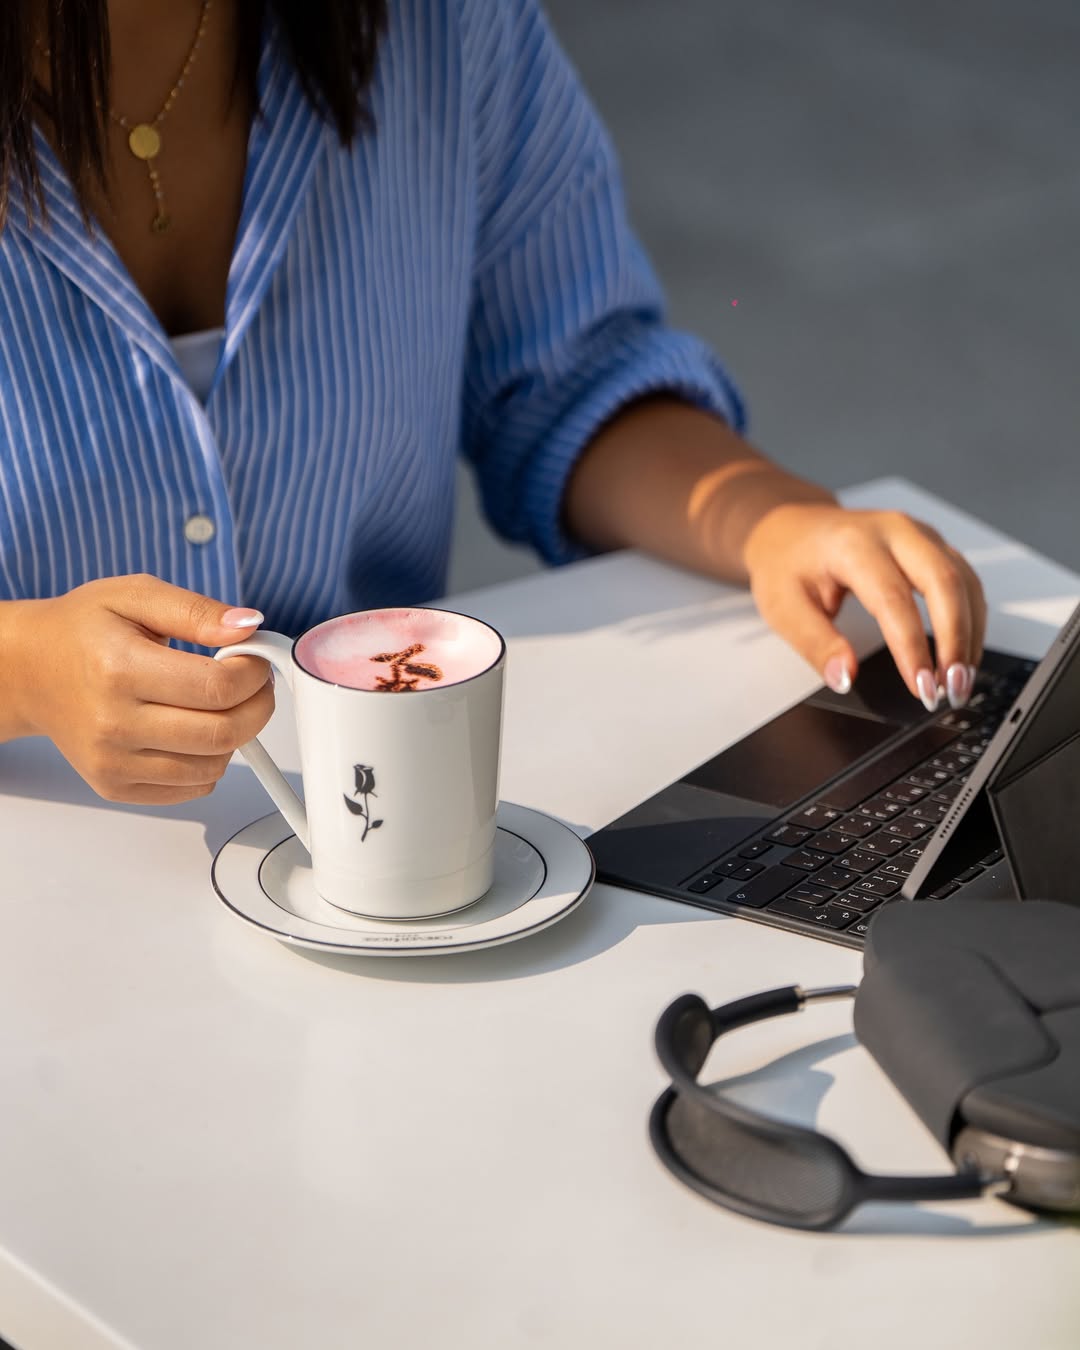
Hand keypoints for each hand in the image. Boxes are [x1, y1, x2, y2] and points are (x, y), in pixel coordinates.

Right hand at [0, 574, 273, 802]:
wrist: (31, 671)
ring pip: (213, 766)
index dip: (254, 674)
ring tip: (219, 705)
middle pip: (222, 733)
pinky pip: (192, 788)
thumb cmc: (81, 632)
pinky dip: (210, 762)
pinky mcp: (115, 786)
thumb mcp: (135, 596)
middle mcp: (113, 722)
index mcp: (120, 668)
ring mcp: (112, 762)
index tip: (255, 660)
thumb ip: (196, 611)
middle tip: (255, 685)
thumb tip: (248, 625)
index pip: (217, 687)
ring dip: (236, 736)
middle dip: (258, 706)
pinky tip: (194, 730)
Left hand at [743, 504, 986, 709]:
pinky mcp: (932, 546)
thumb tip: (845, 678)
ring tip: (959, 682)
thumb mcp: (783, 607)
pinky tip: (961, 655)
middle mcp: (893, 531)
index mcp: (853, 544)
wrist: (793, 528)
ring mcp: (918, 535)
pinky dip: (970, 620)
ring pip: (964, 581)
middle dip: (956, 641)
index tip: (921, 688)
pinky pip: (965, 581)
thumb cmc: (787, 564)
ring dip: (969, 634)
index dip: (912, 648)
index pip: (893, 599)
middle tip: (953, 690)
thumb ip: (815, 644)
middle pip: (944, 582)